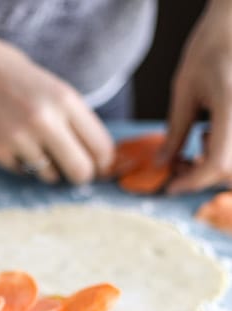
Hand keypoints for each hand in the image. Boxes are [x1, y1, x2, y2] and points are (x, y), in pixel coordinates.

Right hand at [0, 31, 114, 184]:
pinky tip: (10, 140)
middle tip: (73, 171)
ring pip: (50, 176)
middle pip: (81, 172)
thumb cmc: (8, 73)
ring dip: (47, 168)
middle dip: (80, 175)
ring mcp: (20, 139)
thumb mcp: (50, 86)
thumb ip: (72, 117)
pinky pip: (23, 172)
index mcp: (65, 99)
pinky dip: (21, 162)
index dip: (103, 163)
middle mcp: (46, 120)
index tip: (98, 167)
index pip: (100, 147)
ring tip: (32, 143)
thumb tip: (93, 154)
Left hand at [165, 0, 231, 193]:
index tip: (171, 186)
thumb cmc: (211, 47)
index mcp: (231, 105)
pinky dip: (223, 154)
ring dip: (214, 167)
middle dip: (202, 176)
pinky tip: (209, 134)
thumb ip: (175, 131)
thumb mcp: (185, 90)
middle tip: (178, 165)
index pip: (218, 163)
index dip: (193, 181)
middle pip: (231, 170)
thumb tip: (162, 164)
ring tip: (195, 145)